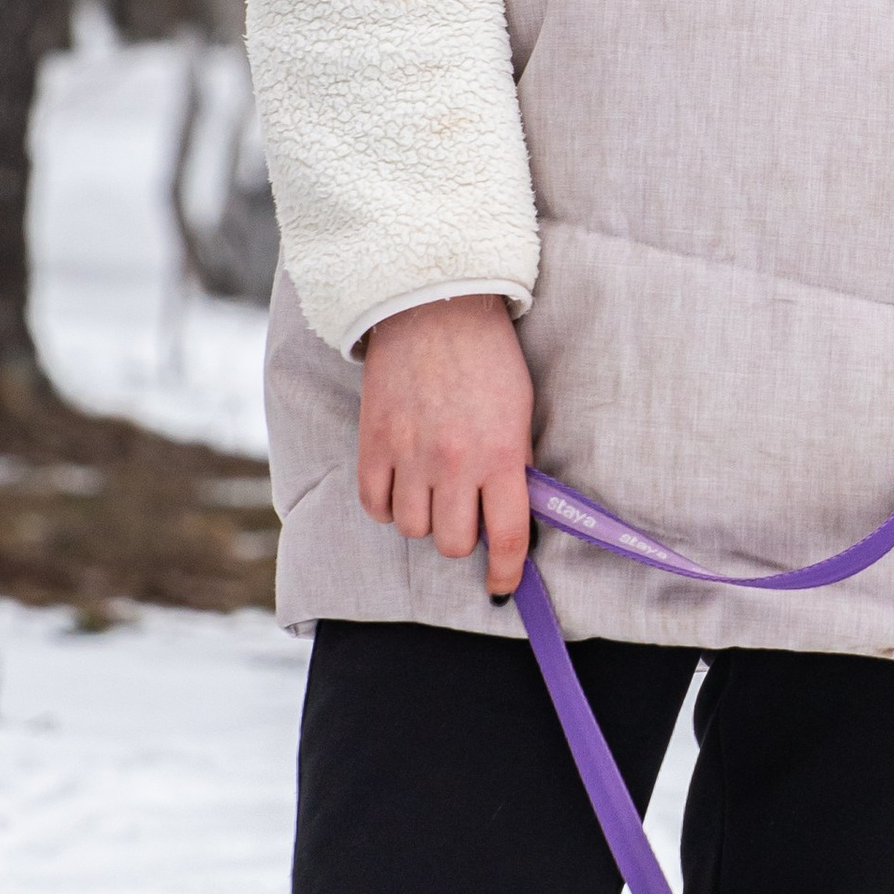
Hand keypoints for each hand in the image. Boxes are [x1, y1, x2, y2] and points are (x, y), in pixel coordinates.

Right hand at [355, 293, 534, 598]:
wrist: (435, 306)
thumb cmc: (488, 358)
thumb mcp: (520, 412)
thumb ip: (515, 465)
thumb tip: (515, 515)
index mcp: (501, 455)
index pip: (507, 537)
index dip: (505, 573)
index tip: (500, 587)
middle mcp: (455, 463)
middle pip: (453, 543)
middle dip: (462, 538)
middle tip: (465, 514)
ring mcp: (409, 454)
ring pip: (412, 529)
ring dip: (424, 521)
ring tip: (433, 493)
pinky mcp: (373, 442)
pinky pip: (375, 504)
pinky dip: (388, 505)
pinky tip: (401, 486)